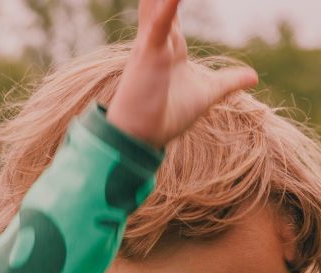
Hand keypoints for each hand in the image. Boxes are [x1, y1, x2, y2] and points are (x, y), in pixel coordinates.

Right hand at [107, 0, 257, 147]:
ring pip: (159, 6)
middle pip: (163, 0)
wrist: (142, 137)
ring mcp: (151, 45)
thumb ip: (228, 81)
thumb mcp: (207, 94)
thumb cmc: (166, 116)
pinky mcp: (148, 55)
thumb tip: (252, 77)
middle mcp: (158, 40)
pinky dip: (167, 6)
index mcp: (169, 46)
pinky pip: (159, 24)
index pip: (172, 7)